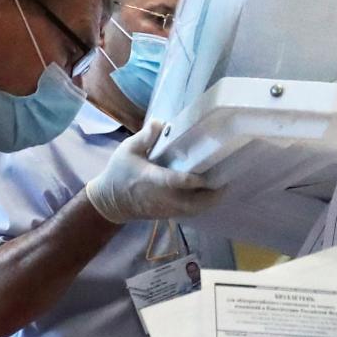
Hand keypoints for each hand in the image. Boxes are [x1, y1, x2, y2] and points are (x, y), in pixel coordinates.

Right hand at [85, 123, 219, 223]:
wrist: (111, 202)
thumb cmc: (119, 173)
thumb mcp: (127, 150)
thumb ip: (145, 137)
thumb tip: (161, 122)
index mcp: (150, 179)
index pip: (172, 181)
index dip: (189, 180)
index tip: (204, 175)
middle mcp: (161, 197)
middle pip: (191, 203)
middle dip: (211, 194)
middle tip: (226, 179)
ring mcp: (166, 208)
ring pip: (193, 210)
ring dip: (210, 201)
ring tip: (223, 185)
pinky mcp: (168, 214)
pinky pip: (190, 212)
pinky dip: (203, 205)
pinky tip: (211, 192)